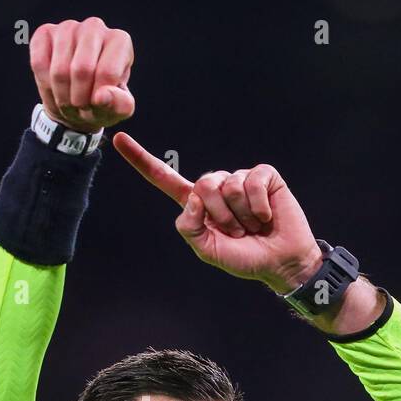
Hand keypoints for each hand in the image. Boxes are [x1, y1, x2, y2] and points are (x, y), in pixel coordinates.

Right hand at [29, 18, 134, 133]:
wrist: (77, 101)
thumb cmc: (103, 101)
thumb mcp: (119, 109)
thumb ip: (119, 104)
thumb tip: (101, 97)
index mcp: (119, 41)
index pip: (107, 72)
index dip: (99, 99)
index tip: (98, 105)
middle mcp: (95, 27)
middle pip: (82, 69)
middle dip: (79, 99)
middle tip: (81, 107)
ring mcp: (68, 27)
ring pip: (59, 70)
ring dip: (62, 96)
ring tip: (69, 100)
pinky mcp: (45, 33)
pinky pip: (39, 64)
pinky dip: (45, 85)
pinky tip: (54, 87)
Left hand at [112, 132, 322, 293]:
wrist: (280, 261)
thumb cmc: (244, 258)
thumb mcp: (208, 251)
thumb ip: (190, 228)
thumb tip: (192, 197)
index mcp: (197, 204)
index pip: (164, 178)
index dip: (142, 160)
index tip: (119, 140)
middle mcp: (216, 187)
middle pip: (203, 185)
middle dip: (222, 216)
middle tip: (238, 232)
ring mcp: (239, 178)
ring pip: (228, 185)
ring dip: (242, 214)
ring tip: (254, 225)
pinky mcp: (263, 176)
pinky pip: (252, 180)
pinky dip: (259, 204)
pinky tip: (266, 215)